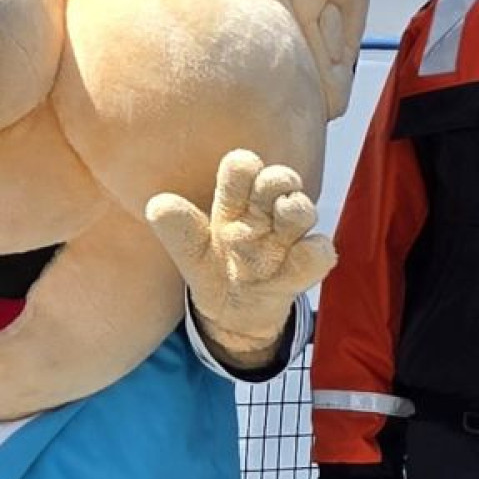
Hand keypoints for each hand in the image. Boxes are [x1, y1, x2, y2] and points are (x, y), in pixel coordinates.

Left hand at [147, 150, 334, 364]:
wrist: (234, 311)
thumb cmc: (213, 266)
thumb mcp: (190, 251)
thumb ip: (177, 230)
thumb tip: (158, 205)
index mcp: (234, 202)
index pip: (241, 168)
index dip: (242, 166)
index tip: (240, 171)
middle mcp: (264, 212)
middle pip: (279, 179)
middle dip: (276, 179)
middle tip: (270, 189)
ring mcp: (287, 238)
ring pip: (303, 209)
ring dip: (295, 209)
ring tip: (283, 216)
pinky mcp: (306, 265)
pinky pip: (320, 251)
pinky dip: (312, 252)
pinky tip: (295, 258)